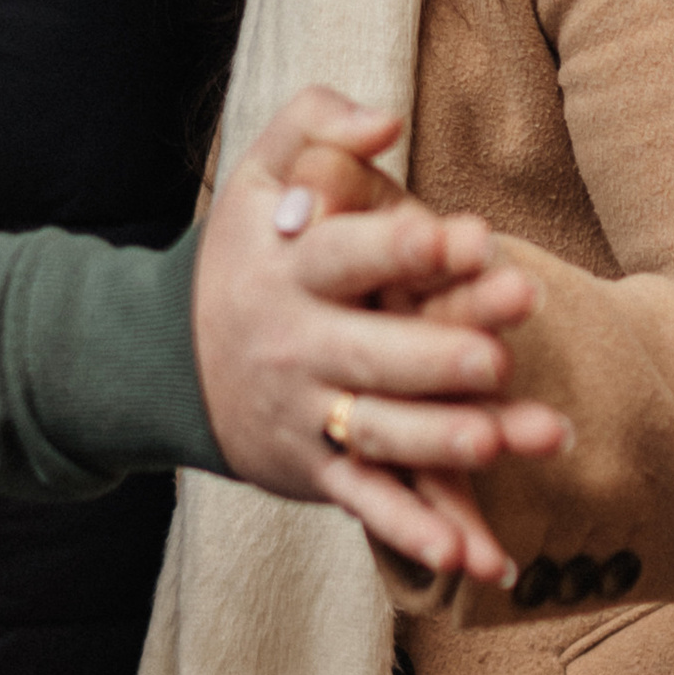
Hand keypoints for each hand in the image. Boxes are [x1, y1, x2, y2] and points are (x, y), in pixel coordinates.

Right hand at [191, 88, 569, 580]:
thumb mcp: (256, 169)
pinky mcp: (314, 470)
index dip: (402, 247)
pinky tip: (470, 556)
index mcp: (290, 267)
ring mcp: (304, 412)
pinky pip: (366, 505)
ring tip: (512, 439)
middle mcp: (296, 343)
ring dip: (444, 442)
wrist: (162, 358)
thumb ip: (318, 122)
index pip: (346, 254)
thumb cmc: (243, 248)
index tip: (465, 236)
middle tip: (499, 356)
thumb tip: (388, 118)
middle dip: (435, 355)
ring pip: (378, 433)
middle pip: (370, 353)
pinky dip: (413, 533)